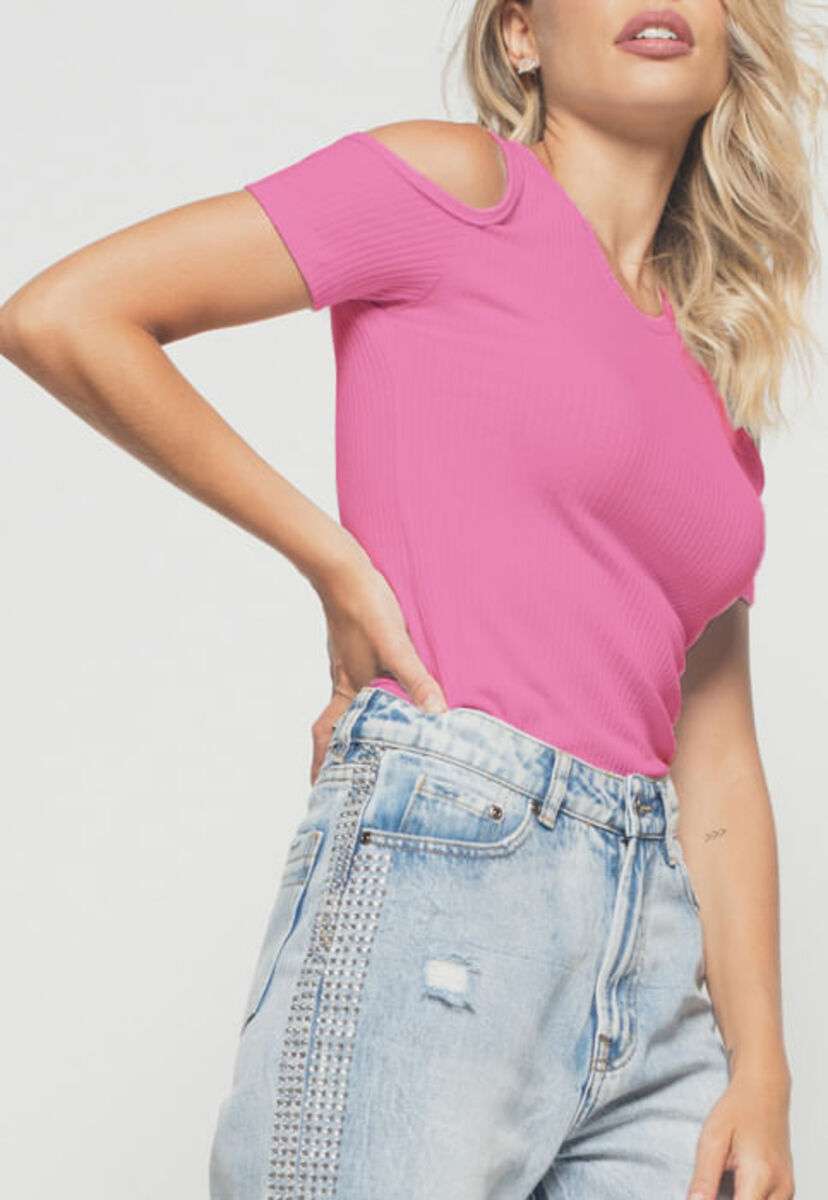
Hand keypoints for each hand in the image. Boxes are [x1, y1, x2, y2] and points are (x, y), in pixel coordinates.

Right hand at [309, 538, 448, 783]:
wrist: (343, 569)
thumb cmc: (365, 607)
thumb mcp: (395, 646)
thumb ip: (416, 680)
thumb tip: (437, 716)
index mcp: (347, 689)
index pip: (329, 738)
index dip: (323, 766)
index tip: (320, 793)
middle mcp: (343, 682)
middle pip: (334, 728)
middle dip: (336, 755)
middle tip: (345, 781)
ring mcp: (347, 666)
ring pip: (349, 707)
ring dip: (354, 728)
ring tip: (369, 747)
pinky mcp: (355, 650)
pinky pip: (360, 686)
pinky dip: (368, 701)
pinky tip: (385, 698)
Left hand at [686, 1073, 793, 1198]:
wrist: (764, 1091)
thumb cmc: (738, 1109)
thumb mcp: (712, 1139)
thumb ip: (704, 1177)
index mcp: (760, 1175)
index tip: (705, 1196)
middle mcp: (780, 1187)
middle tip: (712, 1188)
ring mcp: (787, 1189)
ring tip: (725, 1181)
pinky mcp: (787, 1189)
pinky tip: (737, 1187)